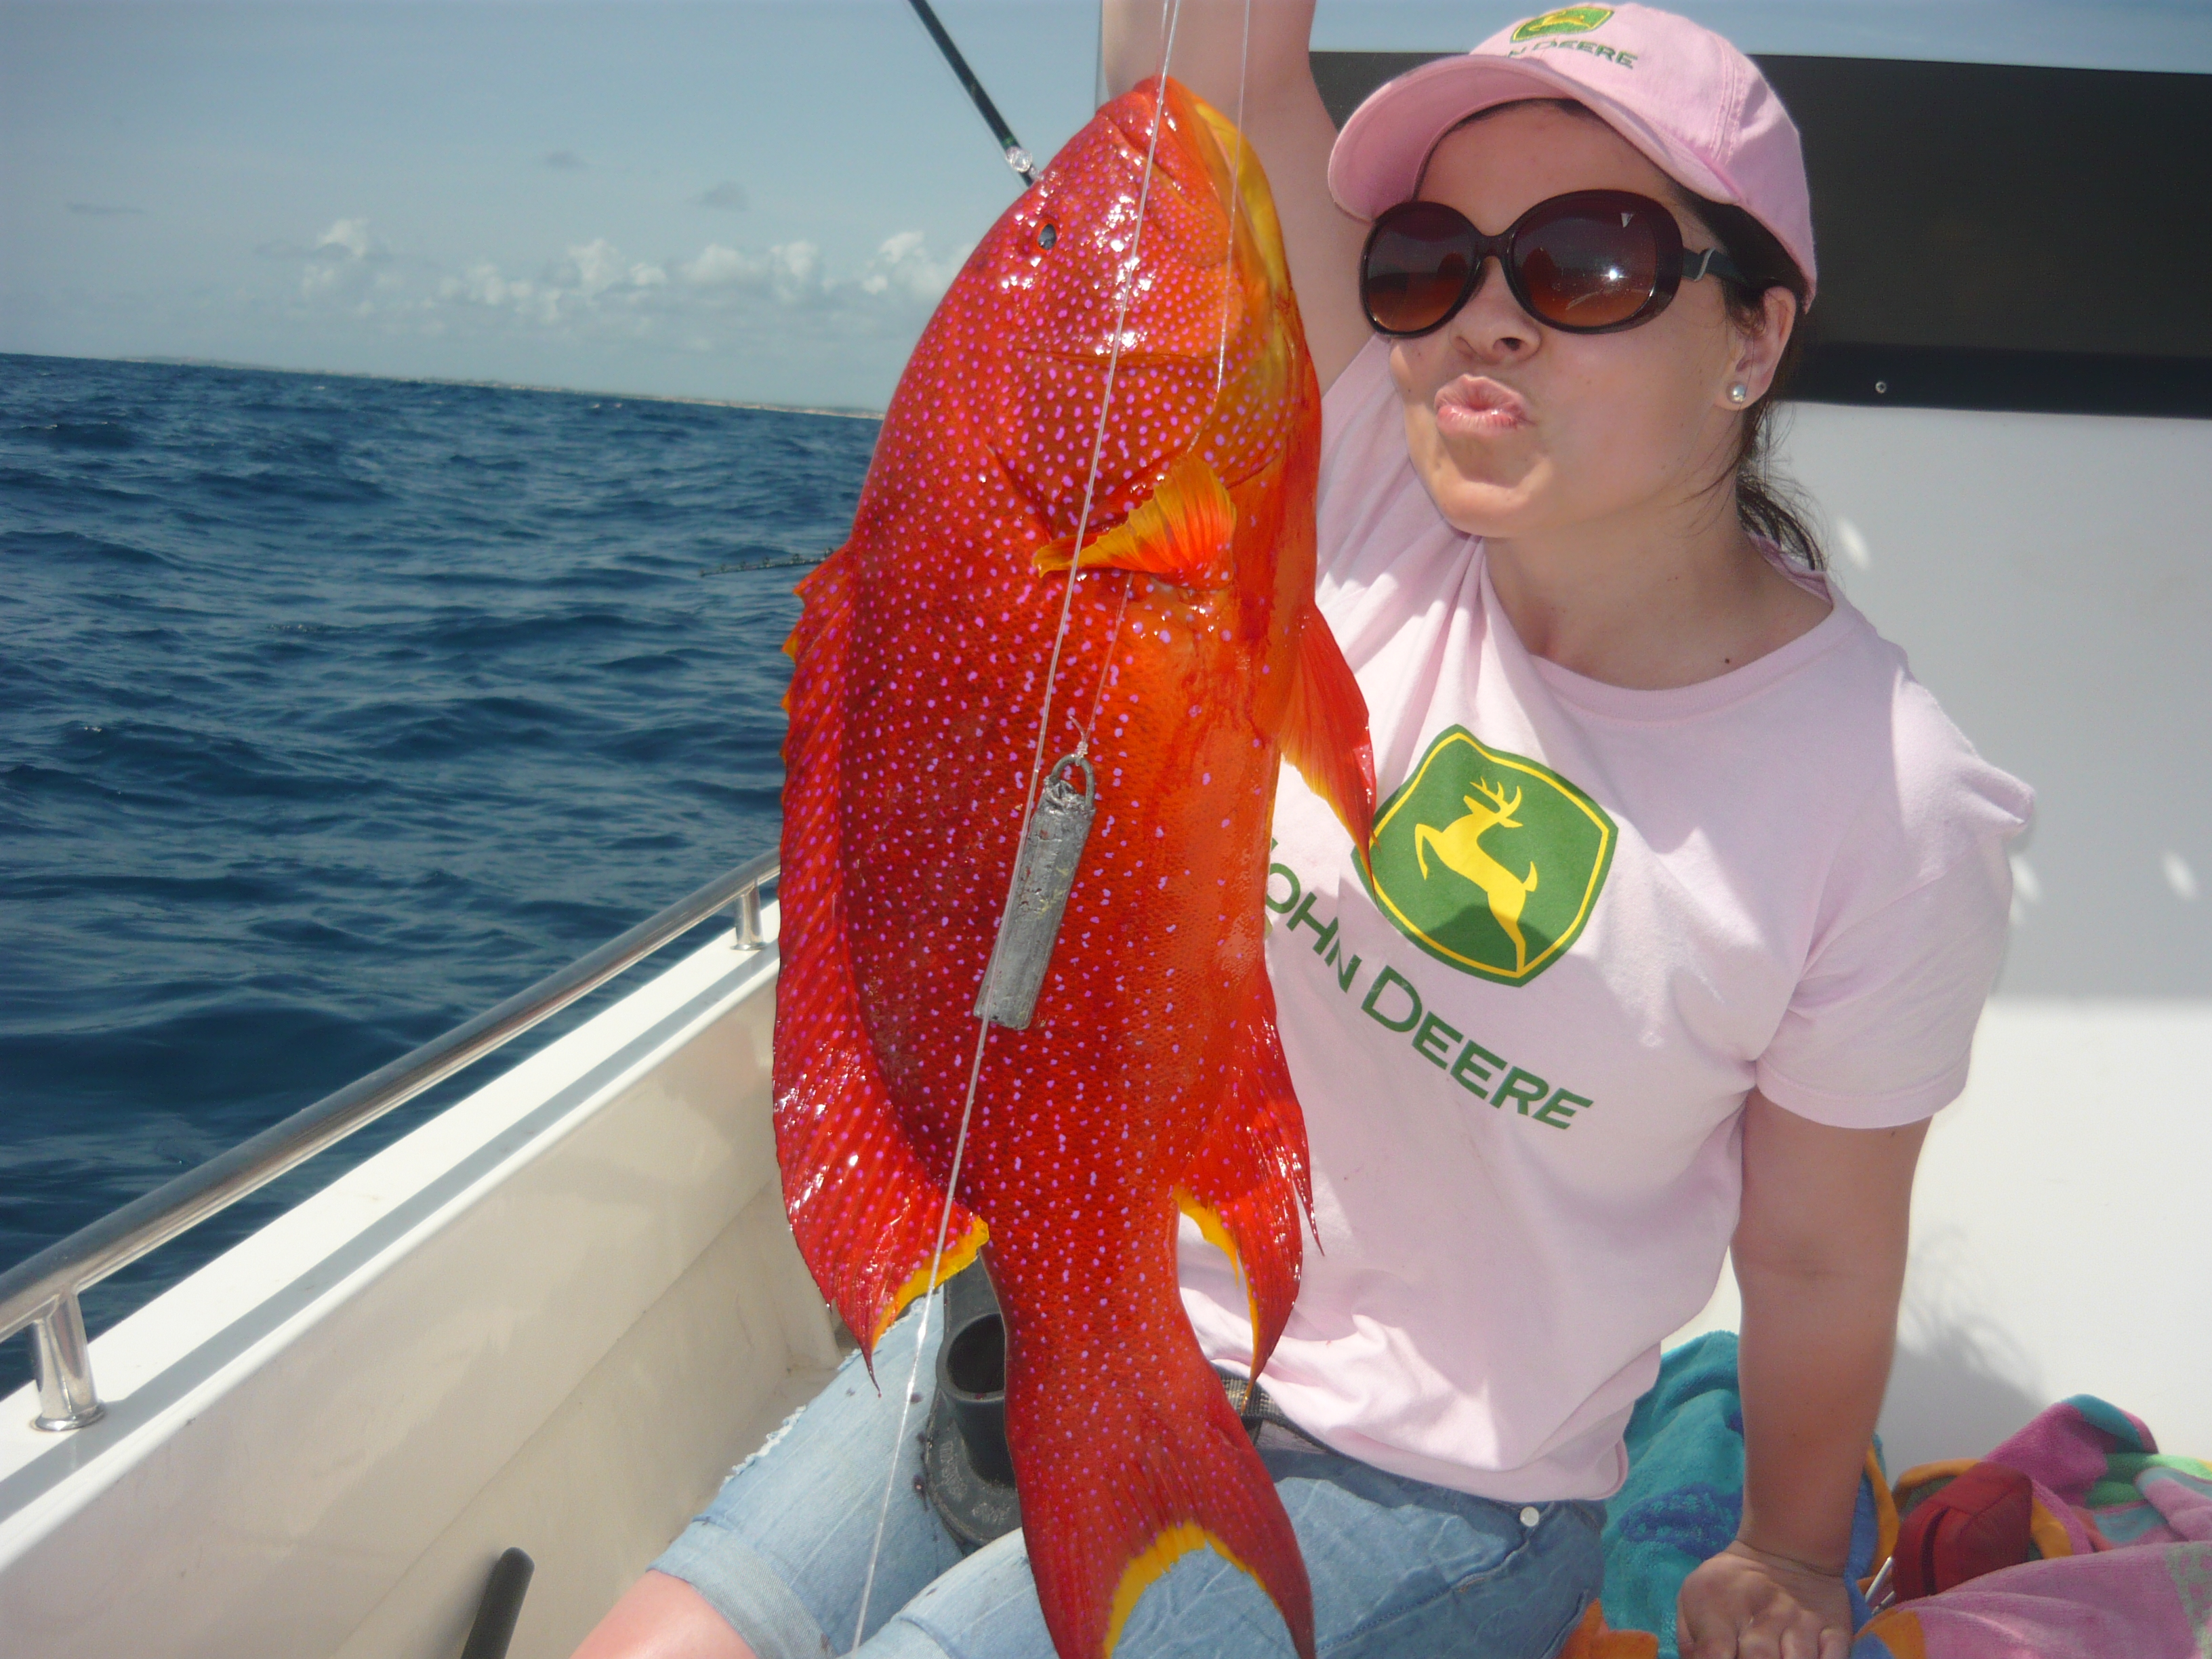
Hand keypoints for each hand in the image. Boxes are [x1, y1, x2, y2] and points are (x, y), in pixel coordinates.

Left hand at [1676, 1540, 1853, 1658]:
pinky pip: (1833, 1658)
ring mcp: (1803, 1622)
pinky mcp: (1836, 1630)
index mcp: (1723, 1607)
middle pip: (1759, 1657)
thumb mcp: (1697, 1597)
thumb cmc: (1732, 1584)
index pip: (1714, 1651)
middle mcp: (1766, 1614)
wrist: (1785, 1550)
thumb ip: (1693, 1642)